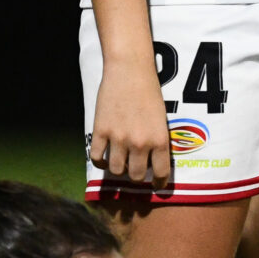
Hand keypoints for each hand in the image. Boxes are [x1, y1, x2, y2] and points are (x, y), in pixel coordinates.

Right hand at [88, 57, 171, 188]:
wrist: (130, 71)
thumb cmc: (149, 92)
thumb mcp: (161, 119)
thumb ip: (157, 141)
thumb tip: (152, 161)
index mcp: (159, 140)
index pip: (160, 174)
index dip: (159, 184)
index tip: (156, 186)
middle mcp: (140, 143)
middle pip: (135, 176)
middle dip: (136, 176)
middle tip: (135, 170)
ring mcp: (119, 138)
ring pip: (116, 170)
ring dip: (118, 169)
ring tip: (119, 161)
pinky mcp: (101, 130)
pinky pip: (97, 158)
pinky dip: (100, 161)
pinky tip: (104, 156)